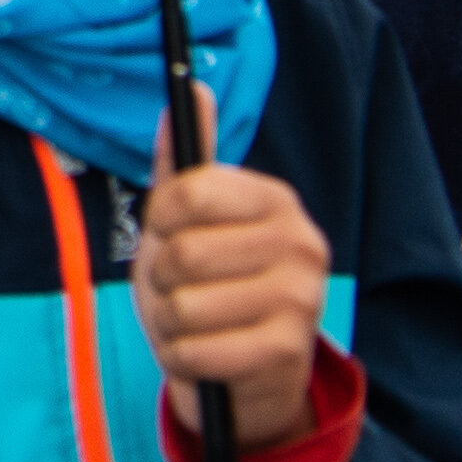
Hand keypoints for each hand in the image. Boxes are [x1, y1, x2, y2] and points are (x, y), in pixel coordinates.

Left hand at [136, 158, 329, 451]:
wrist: (246, 375)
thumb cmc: (207, 286)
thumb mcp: (185, 223)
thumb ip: (184, 166)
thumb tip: (192, 86)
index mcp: (274, 200)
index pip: (189, 190)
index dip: (159, 218)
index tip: (168, 232)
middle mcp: (300, 243)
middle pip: (183, 252)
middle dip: (161, 278)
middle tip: (182, 287)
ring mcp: (302, 298)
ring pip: (185, 305)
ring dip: (171, 322)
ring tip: (196, 322)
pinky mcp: (289, 350)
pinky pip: (197, 350)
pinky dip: (183, 357)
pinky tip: (205, 353)